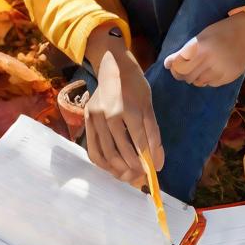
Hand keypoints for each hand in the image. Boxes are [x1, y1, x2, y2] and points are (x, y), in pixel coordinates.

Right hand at [84, 25, 163, 182]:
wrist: (112, 67)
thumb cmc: (135, 85)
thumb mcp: (148, 106)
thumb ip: (153, 135)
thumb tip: (158, 162)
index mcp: (126, 108)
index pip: (137, 140)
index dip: (145, 159)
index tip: (151, 171)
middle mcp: (107, 114)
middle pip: (119, 150)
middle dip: (131, 168)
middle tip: (140, 177)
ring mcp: (93, 118)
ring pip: (104, 152)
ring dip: (116, 169)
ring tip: (128, 176)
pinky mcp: (86, 120)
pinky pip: (92, 148)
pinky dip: (102, 162)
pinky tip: (113, 168)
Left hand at [164, 13, 244, 86]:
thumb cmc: (222, 31)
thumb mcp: (201, 37)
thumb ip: (184, 51)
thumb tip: (167, 64)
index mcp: (201, 47)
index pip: (179, 66)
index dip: (174, 69)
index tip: (174, 66)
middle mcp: (210, 60)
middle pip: (187, 76)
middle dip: (183, 74)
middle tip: (185, 69)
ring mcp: (221, 70)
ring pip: (199, 82)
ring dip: (195, 77)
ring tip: (200, 68)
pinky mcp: (229, 77)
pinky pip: (211, 84)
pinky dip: (208, 80)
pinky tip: (212, 70)